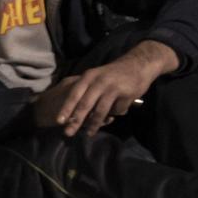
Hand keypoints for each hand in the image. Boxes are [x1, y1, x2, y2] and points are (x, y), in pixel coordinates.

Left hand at [34, 41, 177, 137]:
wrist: (138, 64)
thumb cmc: (112, 74)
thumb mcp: (95, 77)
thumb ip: (85, 91)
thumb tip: (72, 111)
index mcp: (89, 77)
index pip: (74, 94)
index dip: (66, 108)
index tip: (59, 121)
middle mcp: (99, 82)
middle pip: (85, 105)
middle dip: (76, 120)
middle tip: (68, 133)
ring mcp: (113, 88)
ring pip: (100, 111)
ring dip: (94, 124)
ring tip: (89, 133)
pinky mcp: (127, 94)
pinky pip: (117, 110)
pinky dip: (115, 113)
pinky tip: (117, 109)